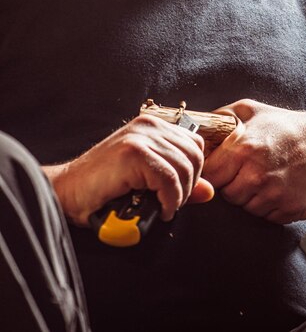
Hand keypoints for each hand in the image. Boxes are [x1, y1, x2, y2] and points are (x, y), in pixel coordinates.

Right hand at [45, 114, 213, 225]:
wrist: (66, 191)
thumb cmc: (103, 188)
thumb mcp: (147, 181)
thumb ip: (179, 182)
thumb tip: (209, 191)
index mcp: (153, 125)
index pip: (195, 145)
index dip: (193, 173)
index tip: (178, 192)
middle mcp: (149, 125)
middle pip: (194, 156)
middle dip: (188, 186)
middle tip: (170, 203)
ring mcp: (140, 136)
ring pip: (184, 168)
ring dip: (178, 196)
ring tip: (163, 207)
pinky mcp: (133, 152)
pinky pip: (169, 179)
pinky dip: (170, 200)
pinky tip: (160, 209)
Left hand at [203, 99, 305, 223]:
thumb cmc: (284, 124)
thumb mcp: (250, 109)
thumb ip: (220, 117)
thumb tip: (196, 127)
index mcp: (243, 150)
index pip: (209, 176)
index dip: (212, 172)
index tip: (219, 167)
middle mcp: (258, 176)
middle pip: (226, 195)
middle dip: (231, 184)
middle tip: (245, 169)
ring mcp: (276, 195)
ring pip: (245, 208)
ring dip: (249, 196)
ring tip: (262, 176)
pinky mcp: (291, 209)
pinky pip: (266, 216)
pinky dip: (268, 205)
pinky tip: (276, 187)